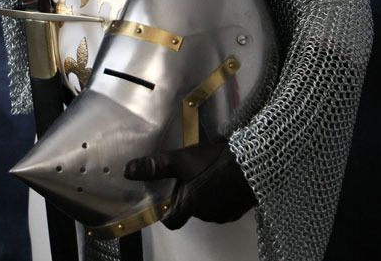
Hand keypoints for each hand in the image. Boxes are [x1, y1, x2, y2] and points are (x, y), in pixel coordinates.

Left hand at [124, 141, 256, 229]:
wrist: (252, 162)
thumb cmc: (214, 163)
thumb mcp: (180, 160)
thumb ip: (155, 167)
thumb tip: (128, 171)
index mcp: (190, 206)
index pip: (171, 220)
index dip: (166, 209)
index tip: (166, 194)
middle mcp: (206, 215)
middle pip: (190, 210)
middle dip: (188, 194)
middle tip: (190, 172)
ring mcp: (225, 214)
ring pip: (208, 206)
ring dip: (206, 192)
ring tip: (209, 170)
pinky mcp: (239, 208)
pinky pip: (225, 204)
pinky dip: (222, 193)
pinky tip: (224, 175)